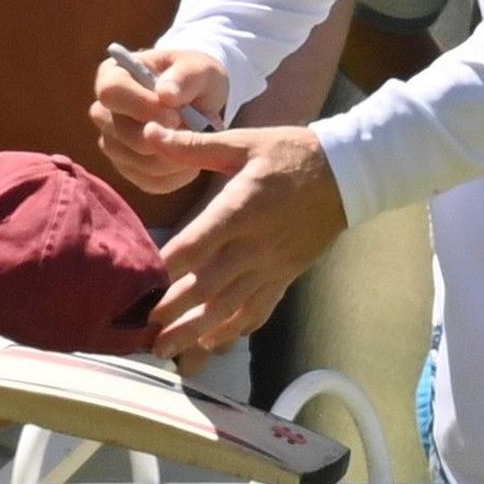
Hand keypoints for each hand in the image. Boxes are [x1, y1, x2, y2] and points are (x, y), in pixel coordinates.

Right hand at [91, 44, 230, 195]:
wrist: (201, 103)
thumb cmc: (195, 78)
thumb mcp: (199, 68)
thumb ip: (185, 77)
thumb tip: (165, 94)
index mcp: (113, 75)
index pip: (111, 92)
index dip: (141, 105)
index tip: (174, 115)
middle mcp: (104, 111)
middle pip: (119, 133)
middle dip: (160, 137)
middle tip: (193, 132)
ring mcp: (113, 143)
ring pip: (136, 162)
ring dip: (174, 156)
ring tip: (197, 139)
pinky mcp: (129, 169)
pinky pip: (151, 181)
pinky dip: (178, 174)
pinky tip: (193, 156)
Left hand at [143, 123, 348, 361]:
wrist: (346, 174)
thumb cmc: (290, 153)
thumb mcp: (243, 141)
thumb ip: (194, 145)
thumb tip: (150, 132)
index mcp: (240, 209)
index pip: (196, 244)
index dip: (165, 266)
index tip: (137, 282)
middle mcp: (254, 245)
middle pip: (207, 287)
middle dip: (173, 312)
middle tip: (142, 333)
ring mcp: (271, 266)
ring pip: (229, 307)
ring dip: (195, 331)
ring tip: (166, 350)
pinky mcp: (285, 276)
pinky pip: (259, 310)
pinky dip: (234, 329)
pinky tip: (212, 343)